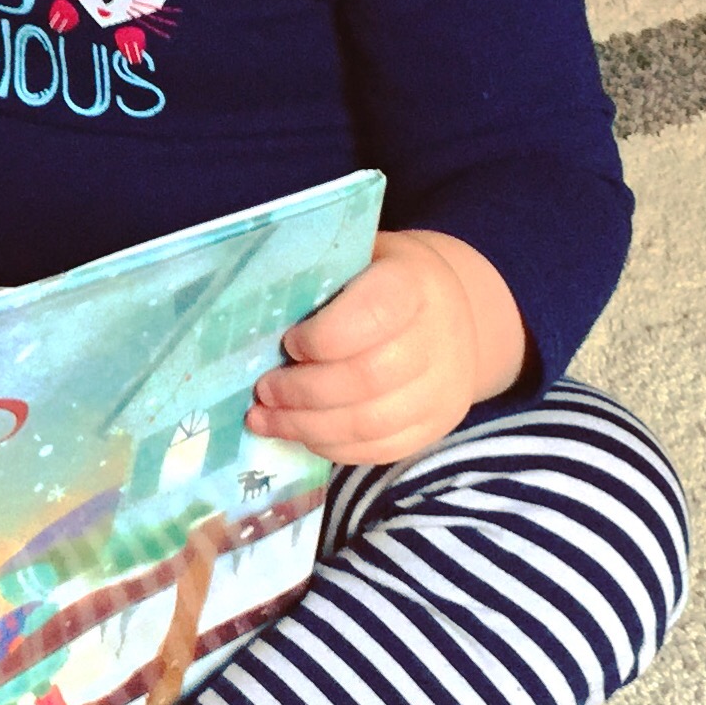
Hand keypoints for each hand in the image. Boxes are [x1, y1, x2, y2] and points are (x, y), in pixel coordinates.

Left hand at [246, 229, 528, 465]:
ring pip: (370, 423)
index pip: (374, 314)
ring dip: (307, 427)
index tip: (289, 342)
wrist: (454, 315)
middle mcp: (436, 339)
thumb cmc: (382, 280)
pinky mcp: (434, 426)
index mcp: (412, 285)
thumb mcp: (358, 255)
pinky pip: (380, 449)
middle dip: (303, 390)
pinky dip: (331, 446)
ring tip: (264, 419)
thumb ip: (318, 276)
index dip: (324, 336)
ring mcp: (440, 389)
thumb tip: (251, 300)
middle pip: (368, 378)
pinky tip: (298, 435)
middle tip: (264, 390)